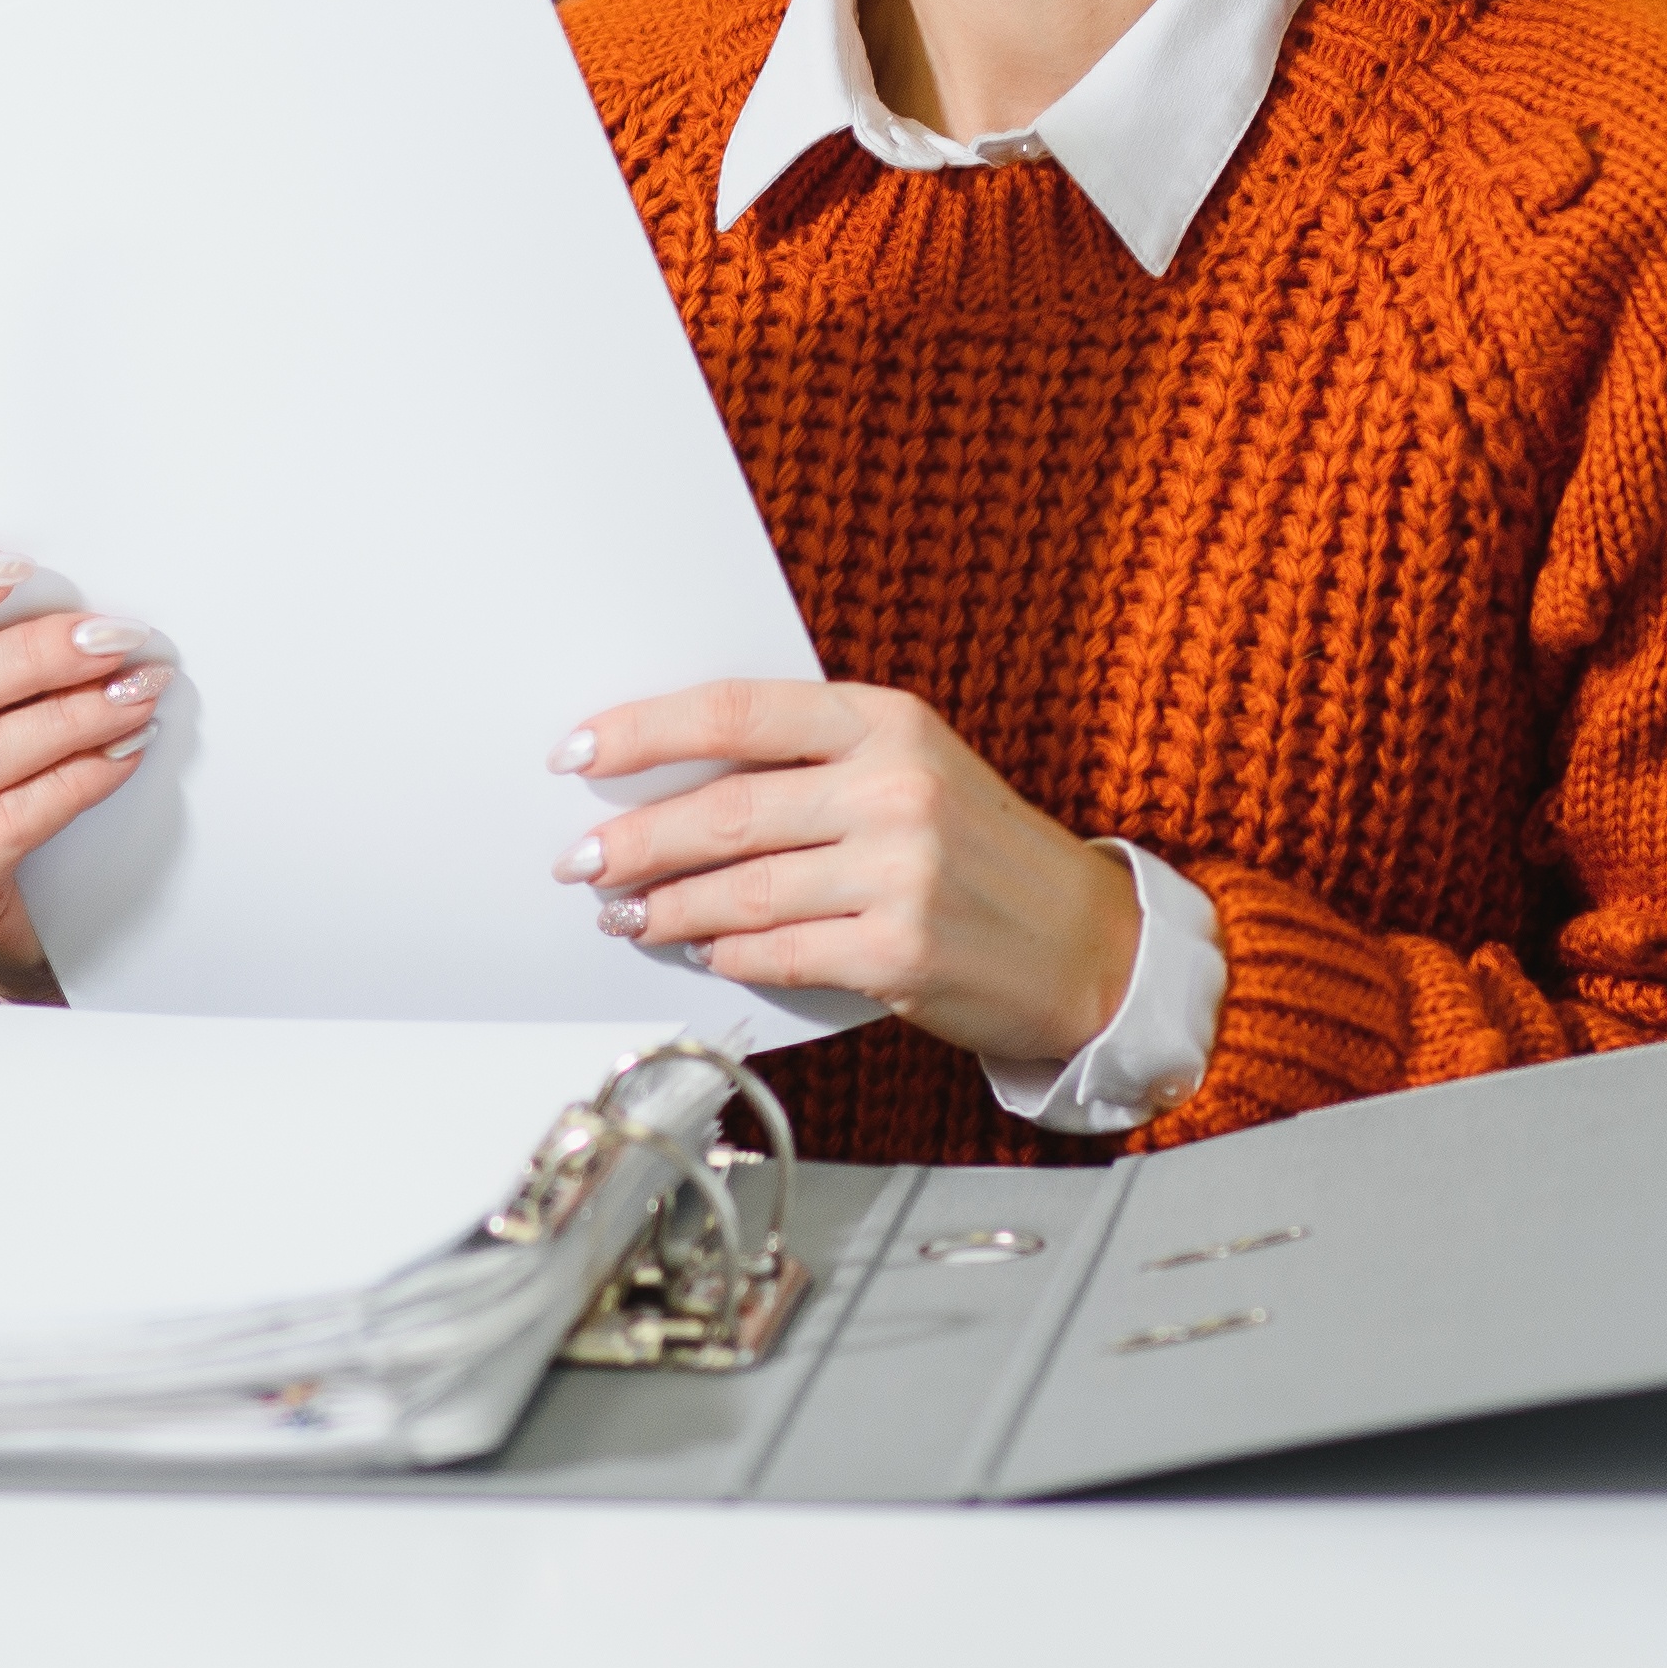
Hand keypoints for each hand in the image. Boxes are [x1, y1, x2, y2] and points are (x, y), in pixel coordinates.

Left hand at [547, 682, 1138, 1067]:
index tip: (578, 754)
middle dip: (634, 839)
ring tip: (624, 913)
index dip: (643, 731)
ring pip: (740, 890)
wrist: (1087, 943)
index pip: (738, 712)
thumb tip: (672, 782)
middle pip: (725, 809)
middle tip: (579, 860)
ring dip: (665, 907)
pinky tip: (703, 949)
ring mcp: (903, 874)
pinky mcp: (900, 954)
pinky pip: (778, 953)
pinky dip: (728, 954)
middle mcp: (896, 788)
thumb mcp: (912, 768)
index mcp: (888, 721)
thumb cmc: (980, 851)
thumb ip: (811, 764)